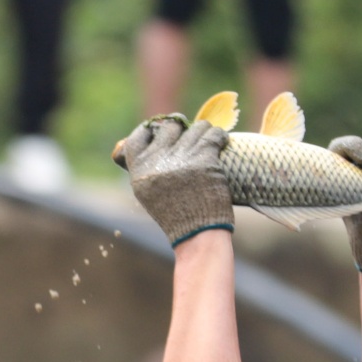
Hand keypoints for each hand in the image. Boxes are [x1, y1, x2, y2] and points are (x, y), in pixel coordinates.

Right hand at [115, 114, 233, 245]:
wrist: (197, 234)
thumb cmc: (176, 216)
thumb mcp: (149, 193)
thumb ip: (147, 166)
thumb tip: (154, 136)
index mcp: (140, 167)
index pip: (141, 133)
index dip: (154, 129)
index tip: (165, 132)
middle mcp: (158, 159)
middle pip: (171, 127)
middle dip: (183, 130)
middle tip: (191, 140)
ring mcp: (181, 157)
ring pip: (196, 127)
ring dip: (204, 133)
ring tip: (208, 145)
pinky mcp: (204, 158)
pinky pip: (214, 134)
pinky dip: (219, 136)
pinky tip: (221, 143)